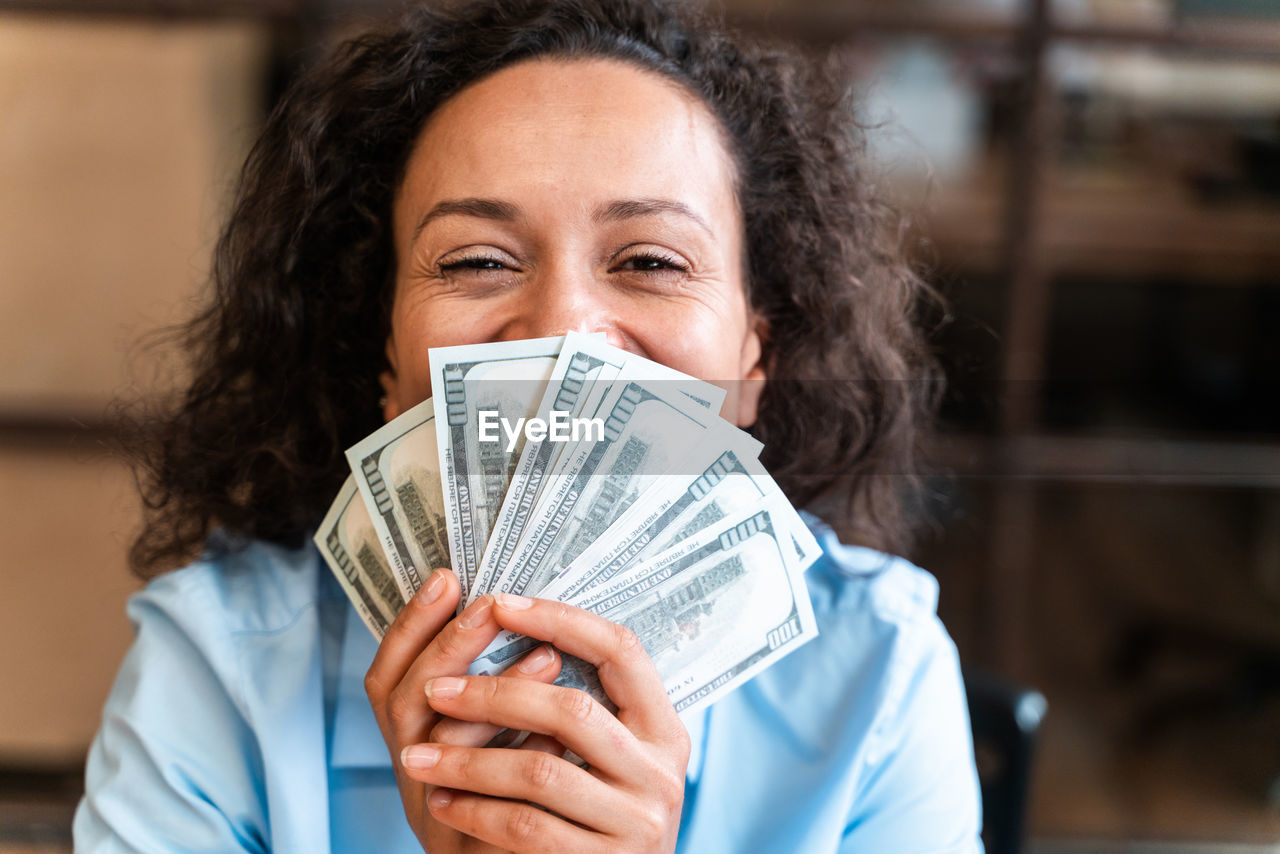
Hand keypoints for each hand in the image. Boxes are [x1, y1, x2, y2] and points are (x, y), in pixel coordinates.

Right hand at [365, 570, 563, 852]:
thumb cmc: (519, 802)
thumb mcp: (499, 738)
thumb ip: (500, 691)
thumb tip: (529, 616)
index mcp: (413, 741)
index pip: (387, 676)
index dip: (409, 626)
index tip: (446, 578)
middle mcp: (411, 774)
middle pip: (403, 701)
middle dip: (449, 645)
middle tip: (491, 605)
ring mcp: (433, 814)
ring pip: (441, 748)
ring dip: (497, 694)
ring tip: (548, 656)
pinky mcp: (469, 847)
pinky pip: (490, 796)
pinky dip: (523, 755)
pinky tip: (559, 731)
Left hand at [398, 594, 691, 853]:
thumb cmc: (601, 818)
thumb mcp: (613, 759)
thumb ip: (583, 710)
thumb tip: (514, 626)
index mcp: (665, 729)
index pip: (621, 650)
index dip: (559, 619)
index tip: (498, 603)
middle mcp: (661, 772)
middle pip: (571, 709)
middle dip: (493, 694)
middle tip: (434, 689)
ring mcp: (638, 822)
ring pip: (539, 771)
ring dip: (466, 760)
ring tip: (415, 754)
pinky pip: (527, 827)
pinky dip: (475, 810)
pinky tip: (441, 800)